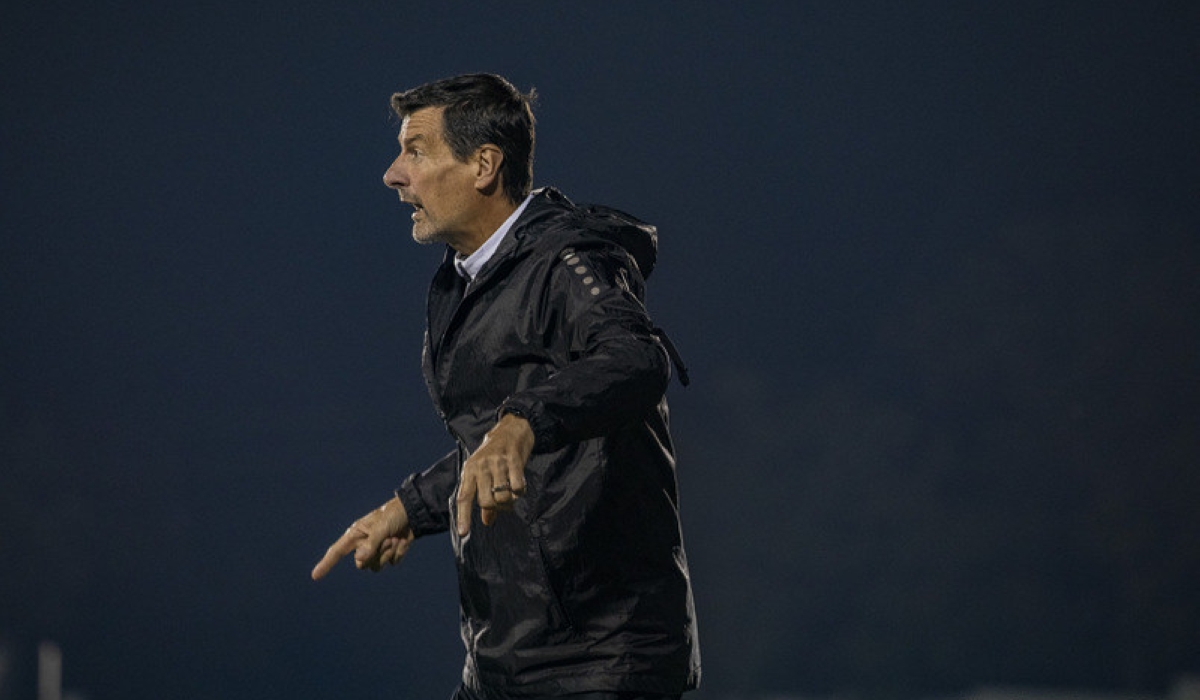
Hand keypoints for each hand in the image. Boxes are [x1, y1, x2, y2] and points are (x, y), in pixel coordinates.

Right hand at [311, 495, 413, 579]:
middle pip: (361, 564)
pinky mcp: (390, 553)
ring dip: (388, 553)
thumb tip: (360, 560)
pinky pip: (392, 562)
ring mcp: (377, 550)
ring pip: (376, 566)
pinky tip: (403, 541)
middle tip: (388, 539)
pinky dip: (399, 552)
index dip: (326, 564)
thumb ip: (371, 544)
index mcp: (356, 534)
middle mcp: (364, 544)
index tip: (315, 576)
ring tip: (395, 538)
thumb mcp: (381, 527)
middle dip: (376, 554)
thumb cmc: (393, 515)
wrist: (414, 513)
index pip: (337, 551)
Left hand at [456, 413, 533, 535]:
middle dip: (497, 508)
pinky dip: (520, 491)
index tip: (463, 532)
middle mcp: (481, 466)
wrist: (511, 429)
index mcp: (470, 470)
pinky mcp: (514, 460)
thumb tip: (487, 521)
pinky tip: (519, 486)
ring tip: (512, 495)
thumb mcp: (483, 473)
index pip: (464, 497)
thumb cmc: (495, 455)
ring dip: (510, 502)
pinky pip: (517, 487)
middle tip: (503, 504)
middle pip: (486, 501)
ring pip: (503, 496)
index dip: (463, 516)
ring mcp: (498, 462)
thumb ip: (483, 497)